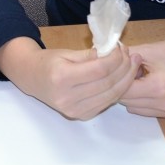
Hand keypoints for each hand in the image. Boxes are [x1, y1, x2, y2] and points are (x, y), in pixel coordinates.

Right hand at [0, 37, 140, 119]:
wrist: (32, 78)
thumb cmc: (49, 61)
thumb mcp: (67, 52)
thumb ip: (91, 55)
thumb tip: (115, 53)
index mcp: (62, 78)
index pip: (99, 70)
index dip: (116, 59)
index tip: (122, 48)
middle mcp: (67, 98)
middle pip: (108, 84)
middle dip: (125, 69)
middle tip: (133, 56)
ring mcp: (74, 110)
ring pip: (111, 96)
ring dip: (126, 80)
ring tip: (133, 66)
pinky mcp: (80, 116)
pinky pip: (106, 103)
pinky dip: (118, 90)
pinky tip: (123, 79)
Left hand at [118, 35, 164, 117]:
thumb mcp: (149, 50)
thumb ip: (124, 58)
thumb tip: (102, 61)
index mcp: (158, 87)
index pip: (122, 89)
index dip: (115, 77)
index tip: (112, 66)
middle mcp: (164, 104)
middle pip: (125, 101)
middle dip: (120, 85)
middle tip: (124, 70)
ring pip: (133, 108)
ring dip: (129, 94)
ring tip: (138, 77)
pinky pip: (144, 110)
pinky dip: (140, 99)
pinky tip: (146, 85)